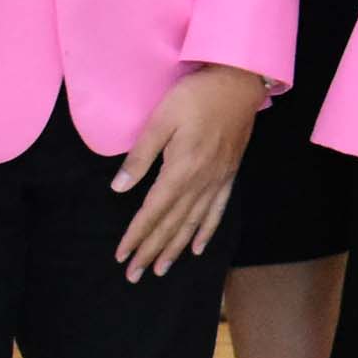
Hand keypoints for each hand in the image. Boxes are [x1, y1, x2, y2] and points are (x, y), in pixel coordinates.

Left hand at [110, 65, 261, 280]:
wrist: (239, 83)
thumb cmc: (196, 96)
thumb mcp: (161, 119)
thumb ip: (140, 155)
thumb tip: (118, 188)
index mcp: (181, 169)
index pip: (153, 211)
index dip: (136, 235)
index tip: (121, 256)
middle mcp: (200, 181)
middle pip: (172, 224)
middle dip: (151, 251)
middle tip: (134, 275)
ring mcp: (217, 180)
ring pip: (193, 223)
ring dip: (174, 249)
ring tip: (160, 270)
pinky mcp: (228, 175)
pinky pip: (217, 211)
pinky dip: (206, 232)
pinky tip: (197, 248)